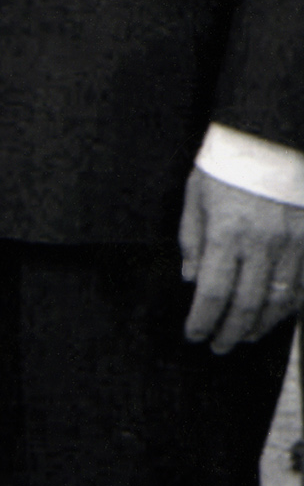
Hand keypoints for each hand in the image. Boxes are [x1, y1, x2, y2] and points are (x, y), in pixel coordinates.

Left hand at [180, 170, 303, 352]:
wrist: (269, 140)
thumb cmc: (225, 167)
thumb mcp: (195, 197)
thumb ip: (192, 240)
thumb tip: (192, 280)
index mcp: (227, 233)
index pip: (213, 291)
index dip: (204, 319)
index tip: (194, 335)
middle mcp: (262, 244)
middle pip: (248, 302)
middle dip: (231, 330)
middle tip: (219, 346)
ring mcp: (292, 245)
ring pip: (281, 299)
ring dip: (262, 323)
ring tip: (245, 335)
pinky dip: (292, 306)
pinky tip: (280, 316)